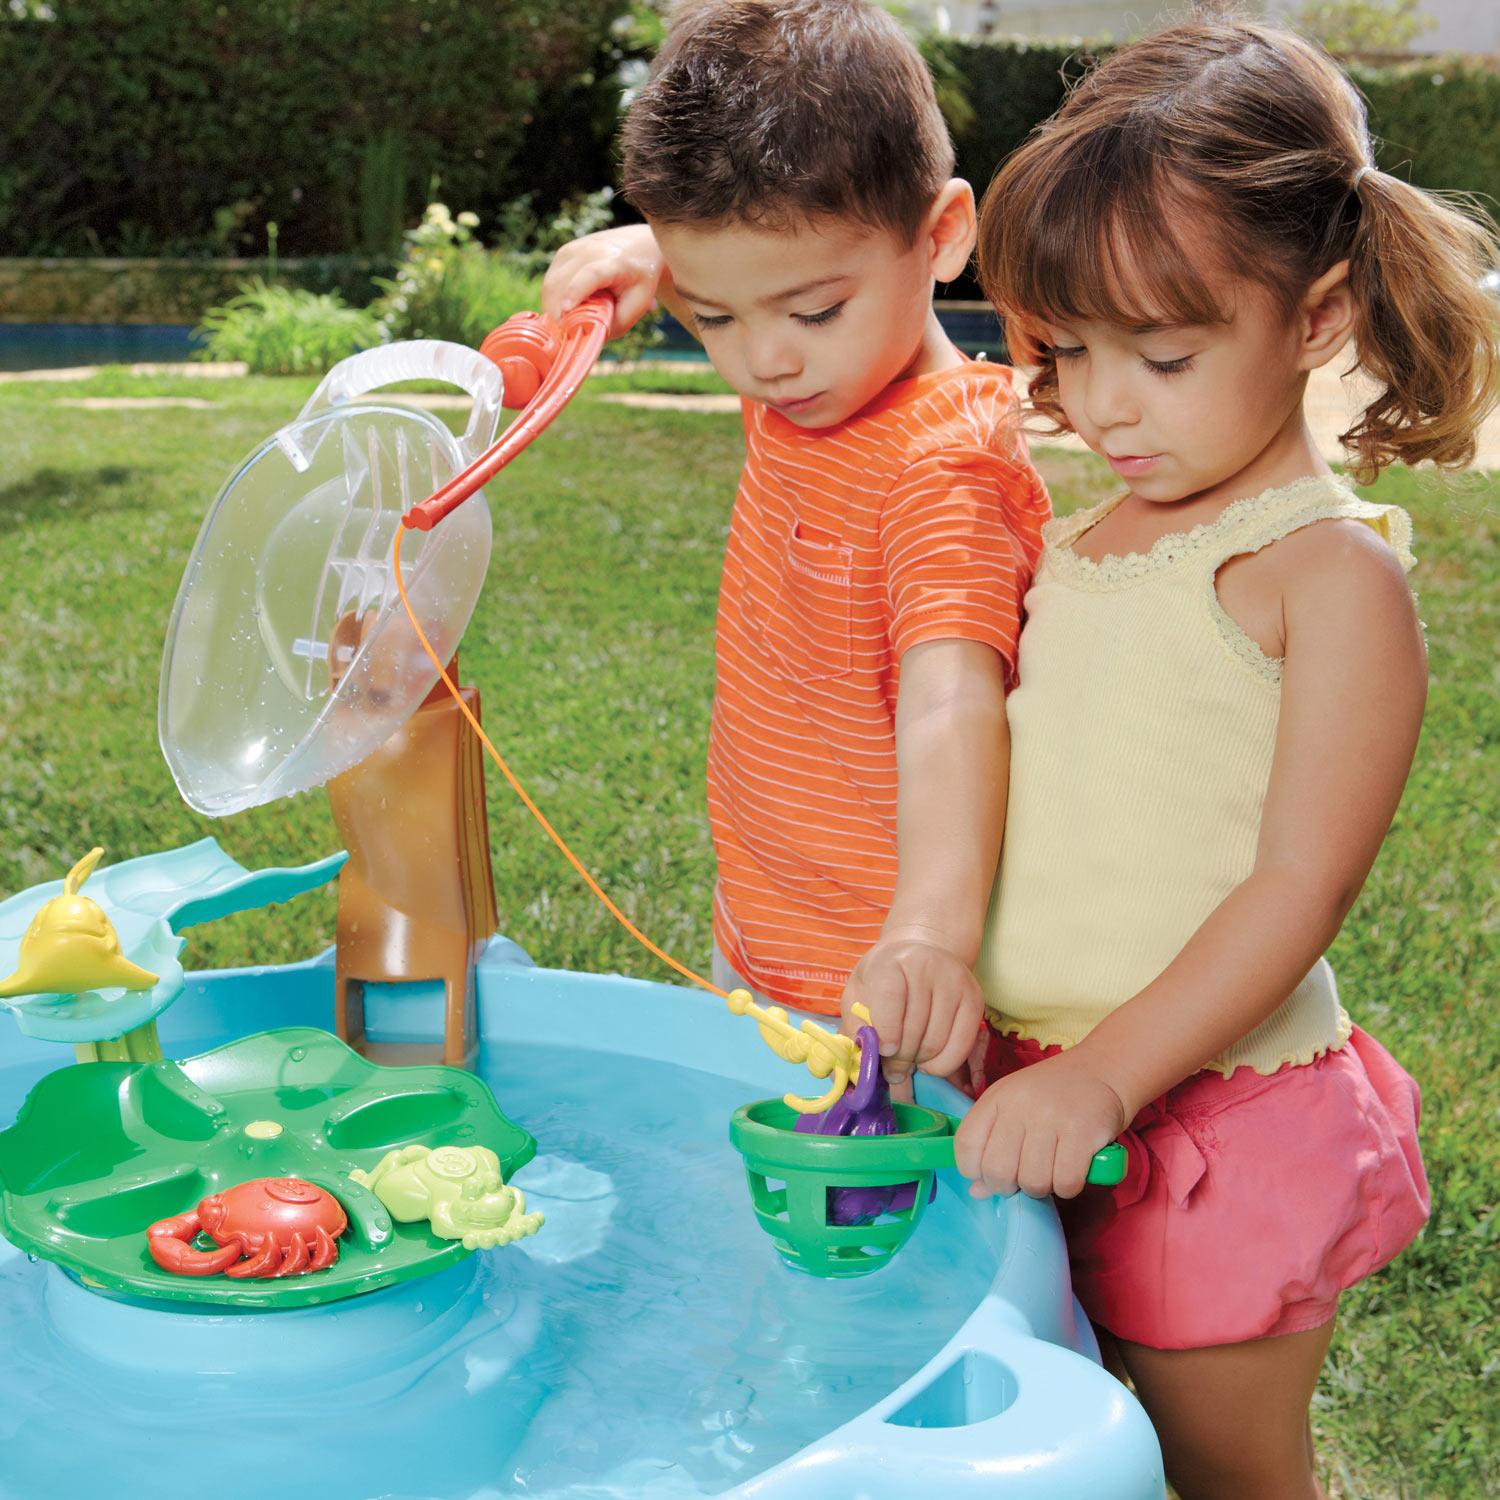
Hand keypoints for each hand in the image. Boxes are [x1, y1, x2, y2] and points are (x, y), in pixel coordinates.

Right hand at [541, 224, 663, 338]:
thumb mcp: (637, 306)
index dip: (576, 291)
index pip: (591, 274)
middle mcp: (590, 250)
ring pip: (550, 285)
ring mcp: (572, 250)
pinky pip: (549, 283)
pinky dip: (554, 301)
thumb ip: (614, 323)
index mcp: (615, 261)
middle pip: (561, 283)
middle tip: (569, 334)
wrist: (638, 246)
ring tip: (572, 320)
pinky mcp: (562, 254)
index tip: (565, 310)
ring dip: (555, 309)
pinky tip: (570, 307)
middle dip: (559, 314)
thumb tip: (585, 337)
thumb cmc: (639, 280)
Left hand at [840, 930, 984, 1090]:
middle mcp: (927, 966)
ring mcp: (955, 982)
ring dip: (919, 1061)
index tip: (884, 1050)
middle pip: (915, 1028)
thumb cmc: (884, 979)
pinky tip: (929, 1060)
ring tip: (909, 1058)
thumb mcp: (859, 993)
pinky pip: (961, 1046)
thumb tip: (861, 1063)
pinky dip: (943, 1064)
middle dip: (900, 1058)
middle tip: (892, 1067)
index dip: (886, 1032)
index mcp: (891, 962)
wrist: (921, 953)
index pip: (891, 1001)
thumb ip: (855, 1025)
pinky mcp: (974, 999)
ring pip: (937, 1041)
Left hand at [954, 1049, 1127, 1200]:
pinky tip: (1072, 1171)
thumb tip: (976, 1192)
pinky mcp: (1083, 1132)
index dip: (973, 1170)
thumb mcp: (1014, 1109)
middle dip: (1008, 1186)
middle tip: (1022, 1177)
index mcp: (996, 1098)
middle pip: (997, 1170)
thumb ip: (991, 1146)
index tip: (988, 1173)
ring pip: (1033, 1181)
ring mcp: (1051, 1117)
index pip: (965, 1145)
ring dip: (1041, 1188)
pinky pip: (1066, 1182)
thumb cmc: (1052, 1096)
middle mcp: (1020, 1105)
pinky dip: (1068, 1188)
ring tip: (1050, 1171)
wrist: (1101, 1071)